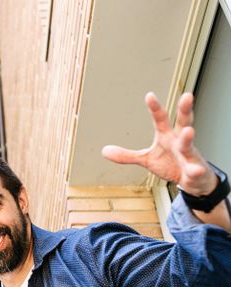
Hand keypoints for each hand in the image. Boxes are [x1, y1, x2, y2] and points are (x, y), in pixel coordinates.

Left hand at [102, 92, 217, 195]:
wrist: (193, 179)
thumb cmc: (171, 163)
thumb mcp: (146, 159)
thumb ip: (127, 155)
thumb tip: (104, 151)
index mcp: (167, 136)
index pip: (161, 119)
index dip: (155, 108)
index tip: (149, 95)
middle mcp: (179, 141)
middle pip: (184, 122)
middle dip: (185, 110)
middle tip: (187, 95)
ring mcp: (189, 155)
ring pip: (189, 144)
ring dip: (188, 138)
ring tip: (189, 131)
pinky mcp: (195, 170)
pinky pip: (195, 170)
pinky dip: (195, 170)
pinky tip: (196, 170)